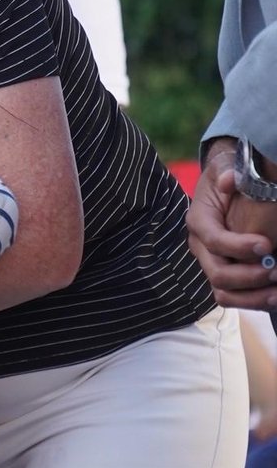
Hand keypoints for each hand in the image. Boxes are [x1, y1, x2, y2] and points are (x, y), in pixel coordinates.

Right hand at [187, 138, 276, 308]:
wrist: (231, 187)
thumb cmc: (230, 176)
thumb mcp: (228, 166)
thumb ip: (227, 171)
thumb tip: (228, 181)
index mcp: (199, 220)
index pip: (213, 240)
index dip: (237, 247)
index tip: (266, 244)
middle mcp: (201, 246)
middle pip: (217, 273)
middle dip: (249, 276)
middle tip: (276, 270)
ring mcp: (213, 263)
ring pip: (223, 293)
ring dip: (252, 297)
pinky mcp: (227, 274)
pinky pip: (235, 297)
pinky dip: (255, 301)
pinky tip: (275, 295)